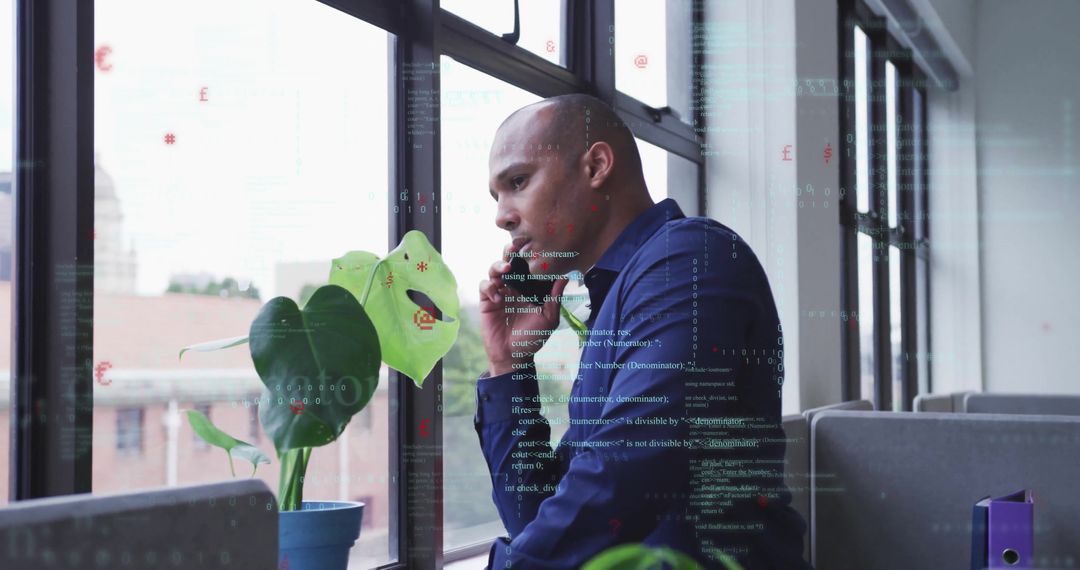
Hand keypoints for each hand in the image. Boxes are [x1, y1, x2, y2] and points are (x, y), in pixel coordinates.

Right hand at [478, 242, 568, 376]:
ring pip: (495, 269)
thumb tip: (564, 278)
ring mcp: (500, 292)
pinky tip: (498, 297)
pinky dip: (490, 286)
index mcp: (530, 288)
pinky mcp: (487, 301)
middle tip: (515, 246)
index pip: (529, 266)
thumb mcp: (549, 319)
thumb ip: (554, 298)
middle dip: (510, 251)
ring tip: (506, 269)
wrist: (513, 356)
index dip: (529, 255)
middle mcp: (514, 286)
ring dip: (499, 265)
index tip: (534, 246)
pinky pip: (485, 285)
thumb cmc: (533, 338)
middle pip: (510, 261)